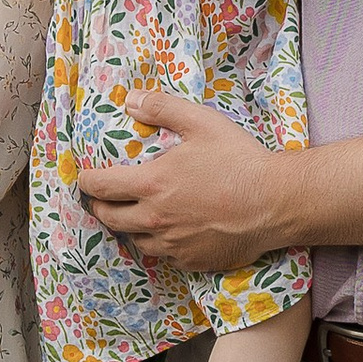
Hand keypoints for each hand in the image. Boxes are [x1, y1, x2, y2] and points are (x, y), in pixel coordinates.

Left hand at [74, 88, 302, 268]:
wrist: (276, 203)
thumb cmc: (240, 160)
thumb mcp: (202, 122)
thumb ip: (162, 108)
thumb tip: (131, 99)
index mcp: (152, 184)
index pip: (99, 186)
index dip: (86, 180)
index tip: (86, 176)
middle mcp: (155, 219)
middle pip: (109, 218)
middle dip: (100, 205)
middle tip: (104, 197)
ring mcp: (172, 244)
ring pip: (134, 240)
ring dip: (129, 226)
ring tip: (136, 214)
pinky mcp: (191, 261)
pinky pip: (163, 255)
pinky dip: (159, 243)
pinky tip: (170, 230)